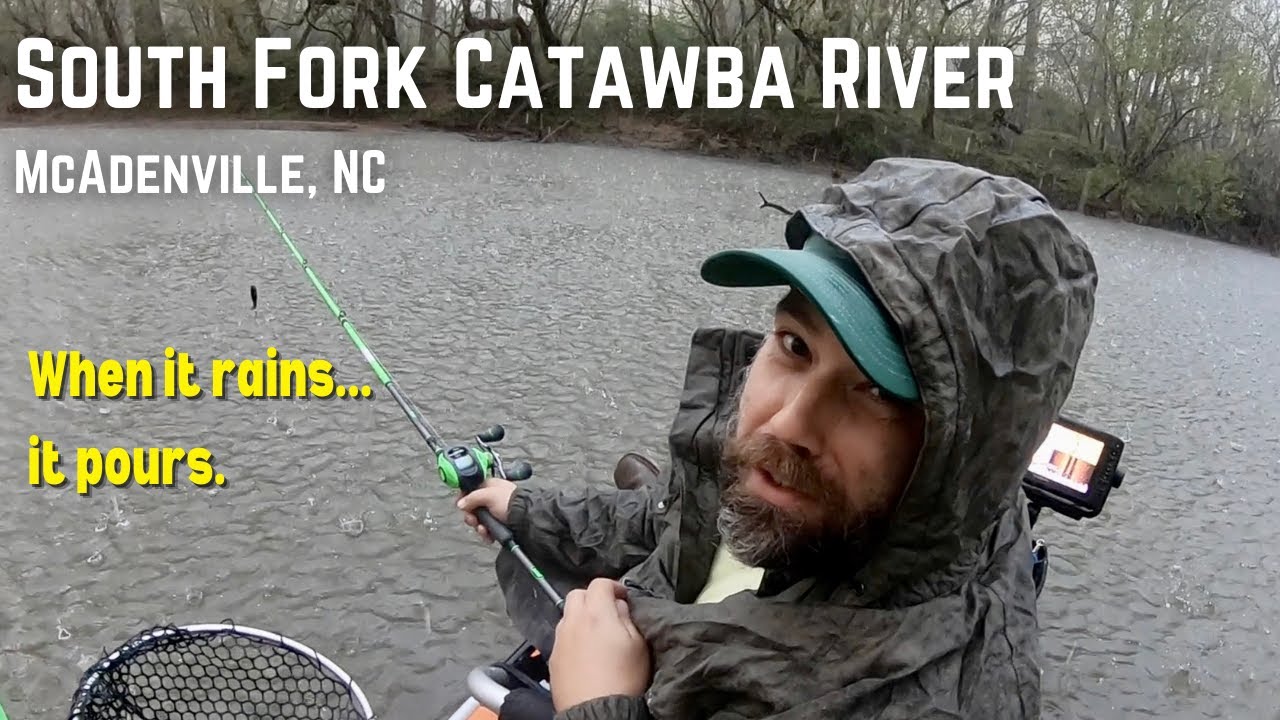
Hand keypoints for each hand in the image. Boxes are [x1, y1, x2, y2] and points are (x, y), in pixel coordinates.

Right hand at [455, 476, 516, 542]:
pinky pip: (487, 530)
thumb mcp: (489, 495)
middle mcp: (492, 498)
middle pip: (473, 508)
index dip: (464, 498)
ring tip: (483, 529)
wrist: (527, 518)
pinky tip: (488, 534)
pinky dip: (486, 534)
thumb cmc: (511, 502)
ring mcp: (496, 512)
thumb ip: (472, 498)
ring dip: (478, 527)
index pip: (471, 490)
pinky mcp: (499, 524)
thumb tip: (460, 504)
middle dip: (471, 516)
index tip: (461, 506)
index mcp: (490, 486)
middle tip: (473, 520)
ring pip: (479, 521)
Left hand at [549, 578, 651, 711]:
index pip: (599, 583)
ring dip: (580, 616)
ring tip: (595, 634)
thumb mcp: (638, 644)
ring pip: (567, 615)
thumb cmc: (624, 678)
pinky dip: (573, 636)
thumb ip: (627, 617)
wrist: (597, 712)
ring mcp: (559, 640)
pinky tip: (584, 653)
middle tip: (608, 612)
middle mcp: (573, 621)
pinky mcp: (553, 658)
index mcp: (596, 613)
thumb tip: (618, 605)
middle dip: (593, 597)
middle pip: (577, 594)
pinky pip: (562, 637)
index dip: (614, 586)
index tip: (624, 598)